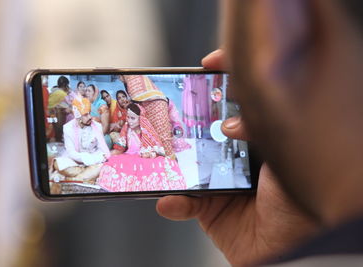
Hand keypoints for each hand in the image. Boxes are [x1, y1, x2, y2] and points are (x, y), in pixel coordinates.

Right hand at [156, 50, 318, 265]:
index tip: (209, 65)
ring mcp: (223, 183)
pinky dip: (174, 202)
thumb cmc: (302, 201)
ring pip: (191, 163)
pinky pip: (185, 203)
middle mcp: (241, 158)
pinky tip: (169, 200)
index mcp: (262, 140)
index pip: (243, 103)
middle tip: (172, 106)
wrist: (296, 250)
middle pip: (209, 129)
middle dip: (190, 117)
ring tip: (160, 151)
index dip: (227, 80)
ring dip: (172, 159)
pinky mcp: (212, 211)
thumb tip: (227, 124)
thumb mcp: (286, 153)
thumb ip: (259, 128)